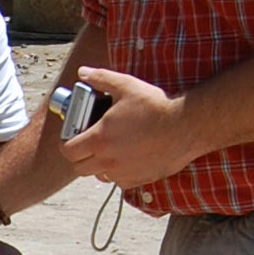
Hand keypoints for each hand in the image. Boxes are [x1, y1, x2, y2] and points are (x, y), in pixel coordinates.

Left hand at [59, 69, 201, 188]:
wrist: (187, 126)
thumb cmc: (156, 105)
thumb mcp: (126, 85)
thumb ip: (101, 78)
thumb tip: (83, 72)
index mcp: (99, 139)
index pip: (68, 151)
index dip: (66, 144)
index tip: (72, 137)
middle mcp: (108, 160)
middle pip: (79, 168)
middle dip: (80, 156)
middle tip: (89, 143)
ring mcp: (124, 173)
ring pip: (100, 176)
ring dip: (99, 165)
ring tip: (110, 149)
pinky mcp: (140, 180)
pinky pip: (120, 181)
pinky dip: (120, 172)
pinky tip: (128, 157)